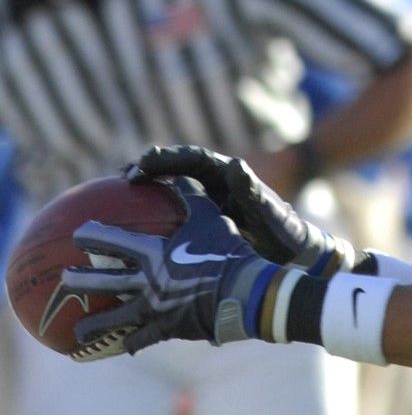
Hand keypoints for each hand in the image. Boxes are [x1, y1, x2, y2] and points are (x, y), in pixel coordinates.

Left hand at [62, 177, 282, 354]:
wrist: (243, 290)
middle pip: (105, 282)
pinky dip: (132, 343)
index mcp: (153, 254)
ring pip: (116, 319)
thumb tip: (174, 173)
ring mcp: (155, 308)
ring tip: (78, 332)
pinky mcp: (167, 328)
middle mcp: (147, 282)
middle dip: (80, 280)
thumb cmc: (227, 249)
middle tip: (62, 280)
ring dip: (94, 325)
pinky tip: (122, 347)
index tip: (76, 234)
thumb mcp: (209, 217)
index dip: (92, 236)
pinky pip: (143, 339)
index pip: (113, 242)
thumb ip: (188, 196)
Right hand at [130, 145, 356, 274]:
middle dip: (148, 170)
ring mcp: (207, 205)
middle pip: (175, 171)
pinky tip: (129, 236)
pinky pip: (172, 218)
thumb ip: (253, 191)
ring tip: (113, 198)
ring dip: (145, 194)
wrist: (294, 256)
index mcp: (229, 178)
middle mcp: (215, 187)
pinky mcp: (202, 226)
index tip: (145, 162)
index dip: (169, 158)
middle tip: (122, 178)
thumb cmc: (284, 234)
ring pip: (169, 193)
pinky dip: (153, 221)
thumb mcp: (270, 213)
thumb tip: (237, 165)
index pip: (194, 160)